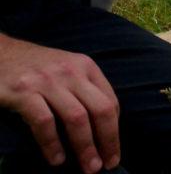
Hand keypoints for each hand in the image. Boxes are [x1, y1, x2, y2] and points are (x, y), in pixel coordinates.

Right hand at [0, 35, 119, 172]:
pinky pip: (44, 122)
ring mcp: (48, 81)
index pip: (110, 101)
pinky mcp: (24, 91)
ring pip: (76, 118)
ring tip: (88, 167)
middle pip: (100, 110)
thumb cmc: (37, 68)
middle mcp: (71, 72)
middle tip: (106, 166)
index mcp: (86, 67)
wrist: (1, 52)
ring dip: (85, 146)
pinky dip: (52, 144)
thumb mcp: (67, 70)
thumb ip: (84, 91)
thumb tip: (102, 129)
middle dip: (107, 140)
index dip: (115, 131)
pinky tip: (57, 159)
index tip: (113, 153)